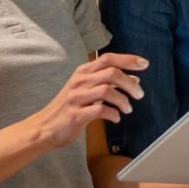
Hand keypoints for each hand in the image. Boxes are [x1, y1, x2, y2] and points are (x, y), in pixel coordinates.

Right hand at [28, 53, 147, 148]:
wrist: (44, 128)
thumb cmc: (68, 110)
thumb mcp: (87, 92)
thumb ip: (108, 84)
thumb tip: (134, 80)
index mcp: (82, 73)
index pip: (108, 58)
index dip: (128, 60)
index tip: (144, 64)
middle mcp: (79, 81)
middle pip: (111, 72)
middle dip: (130, 82)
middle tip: (140, 94)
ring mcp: (76, 97)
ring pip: (107, 90)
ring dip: (123, 100)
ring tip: (128, 109)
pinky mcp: (76, 114)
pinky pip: (100, 110)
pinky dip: (113, 114)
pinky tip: (115, 118)